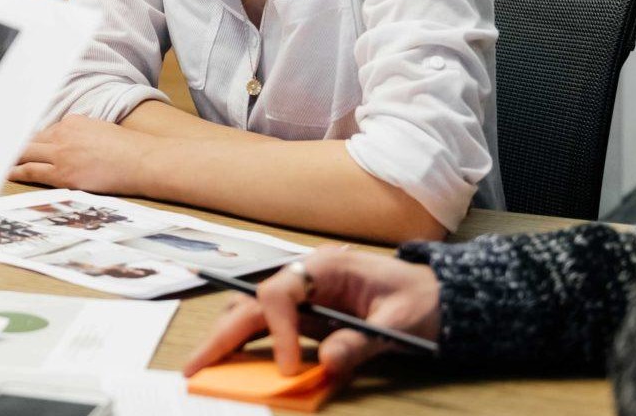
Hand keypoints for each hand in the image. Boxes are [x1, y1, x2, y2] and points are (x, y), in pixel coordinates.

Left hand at [9, 114, 157, 194]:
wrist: (141, 160)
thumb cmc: (127, 150)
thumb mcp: (99, 132)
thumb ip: (79, 136)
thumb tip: (70, 148)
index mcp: (72, 122)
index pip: (44, 131)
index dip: (29, 140)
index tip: (15, 142)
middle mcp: (62, 134)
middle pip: (30, 140)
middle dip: (12, 145)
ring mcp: (61, 153)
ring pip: (26, 153)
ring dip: (10, 158)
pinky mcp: (63, 173)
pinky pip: (32, 170)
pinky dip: (16, 171)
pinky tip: (7, 172)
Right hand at [182, 246, 441, 379]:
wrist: (438, 296)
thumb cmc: (421, 301)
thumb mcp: (400, 322)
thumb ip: (361, 341)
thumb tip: (325, 363)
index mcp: (326, 268)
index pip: (281, 292)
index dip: (277, 330)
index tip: (288, 366)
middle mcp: (305, 279)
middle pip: (251, 303)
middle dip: (222, 335)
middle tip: (197, 367)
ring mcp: (302, 298)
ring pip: (250, 314)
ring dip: (225, 340)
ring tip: (204, 368)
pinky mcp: (305, 318)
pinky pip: (267, 330)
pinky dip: (245, 347)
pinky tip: (231, 366)